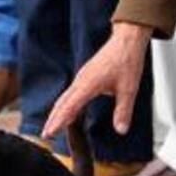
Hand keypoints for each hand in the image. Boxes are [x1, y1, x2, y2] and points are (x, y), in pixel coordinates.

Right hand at [43, 22, 152, 138]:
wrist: (126, 41)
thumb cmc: (126, 60)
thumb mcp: (129, 89)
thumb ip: (123, 111)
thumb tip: (121, 130)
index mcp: (89, 84)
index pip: (70, 106)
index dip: (59, 121)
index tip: (50, 133)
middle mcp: (81, 80)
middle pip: (62, 103)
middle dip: (53, 119)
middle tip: (46, 134)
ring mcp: (82, 77)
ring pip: (65, 97)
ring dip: (58, 112)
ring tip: (53, 126)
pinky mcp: (85, 76)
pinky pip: (71, 93)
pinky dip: (66, 104)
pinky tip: (69, 112)